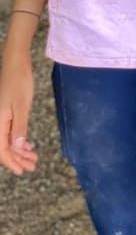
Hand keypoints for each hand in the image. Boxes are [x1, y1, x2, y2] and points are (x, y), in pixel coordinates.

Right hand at [0, 55, 36, 174]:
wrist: (16, 64)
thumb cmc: (19, 82)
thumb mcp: (21, 106)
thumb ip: (19, 127)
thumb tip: (17, 148)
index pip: (2, 150)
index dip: (11, 162)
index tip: (22, 171)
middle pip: (5, 147)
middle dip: (18, 159)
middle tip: (32, 166)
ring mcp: (1, 118)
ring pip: (8, 140)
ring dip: (20, 150)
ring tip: (33, 157)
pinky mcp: (7, 112)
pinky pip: (10, 132)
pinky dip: (19, 140)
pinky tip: (28, 144)